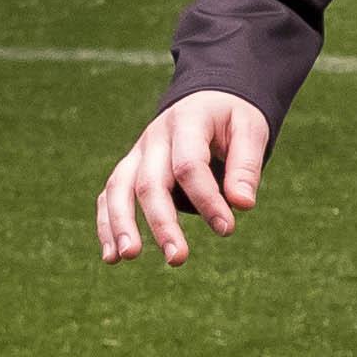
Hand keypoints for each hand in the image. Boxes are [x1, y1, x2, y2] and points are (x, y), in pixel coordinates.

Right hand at [99, 92, 273, 265]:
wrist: (207, 98)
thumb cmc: (231, 118)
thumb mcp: (250, 130)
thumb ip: (246, 166)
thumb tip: (243, 205)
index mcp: (186, 121)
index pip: (189, 165)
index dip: (207, 199)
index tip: (227, 229)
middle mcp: (154, 137)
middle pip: (150, 182)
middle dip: (161, 222)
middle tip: (177, 258)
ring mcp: (137, 153)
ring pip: (119, 188)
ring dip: (120, 224)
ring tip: (128, 256)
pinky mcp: (130, 169)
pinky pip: (109, 196)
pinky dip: (106, 224)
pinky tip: (111, 257)